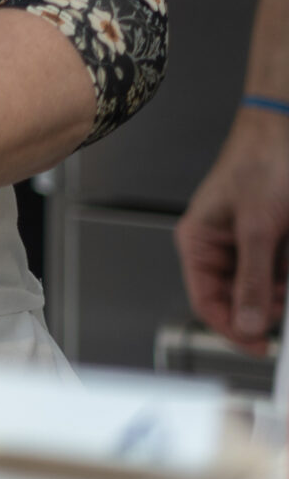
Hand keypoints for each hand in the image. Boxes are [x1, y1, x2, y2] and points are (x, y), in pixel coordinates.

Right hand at [177, 106, 288, 351]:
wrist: (287, 132)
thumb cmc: (261, 162)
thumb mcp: (258, 228)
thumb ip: (253, 279)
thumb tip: (249, 322)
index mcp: (199, 242)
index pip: (207, 301)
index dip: (232, 328)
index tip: (260, 346)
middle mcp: (220, 247)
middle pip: (237, 299)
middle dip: (264, 308)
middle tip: (284, 310)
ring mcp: (248, 246)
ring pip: (265, 290)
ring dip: (282, 292)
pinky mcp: (272, 242)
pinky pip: (281, 274)